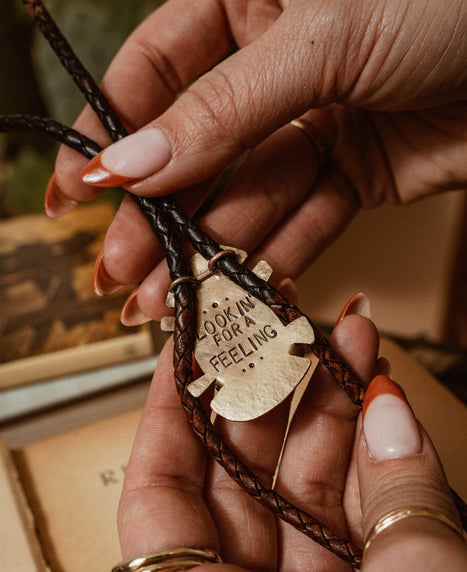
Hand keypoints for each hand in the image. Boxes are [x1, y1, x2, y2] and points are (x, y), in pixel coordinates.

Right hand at [47, 0, 466, 322]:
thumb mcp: (321, 35)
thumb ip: (223, 108)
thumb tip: (133, 161)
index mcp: (244, 0)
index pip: (154, 74)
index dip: (112, 135)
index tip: (77, 192)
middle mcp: (271, 65)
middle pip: (196, 151)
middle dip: (158, 217)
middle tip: (119, 273)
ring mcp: (312, 121)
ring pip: (247, 194)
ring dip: (209, 250)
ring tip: (166, 301)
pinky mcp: (354, 170)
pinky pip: (304, 217)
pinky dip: (274, 255)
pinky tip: (238, 290)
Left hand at [117, 298, 466, 571]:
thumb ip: (402, 505)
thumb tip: (390, 410)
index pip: (160, 499)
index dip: (168, 412)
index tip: (183, 346)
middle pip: (235, 481)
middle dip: (266, 395)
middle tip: (285, 325)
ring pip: (298, 493)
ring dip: (325, 414)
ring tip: (342, 338)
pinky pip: (346, 523)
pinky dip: (364, 462)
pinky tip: (373, 400)